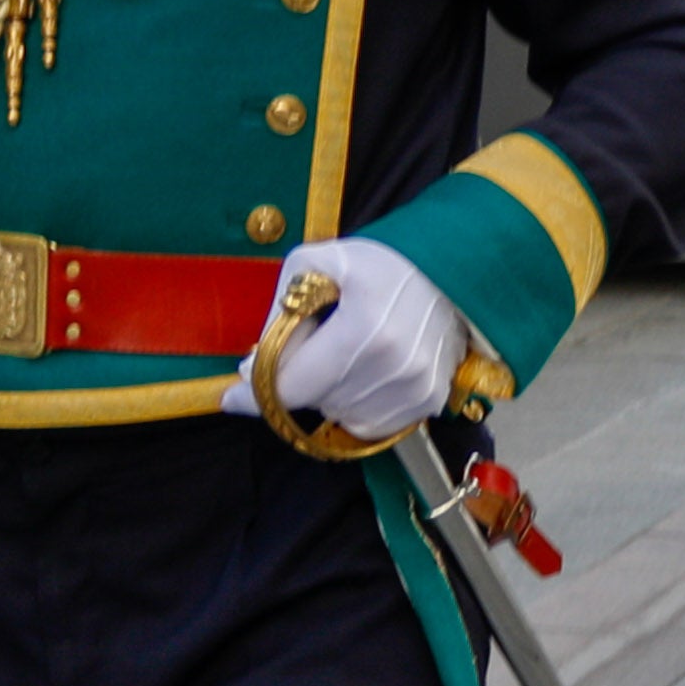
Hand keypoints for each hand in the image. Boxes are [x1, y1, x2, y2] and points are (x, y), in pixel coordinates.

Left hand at [231, 235, 471, 448]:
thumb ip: (280, 309)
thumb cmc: (382, 261)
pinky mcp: (428, 401)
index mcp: (365, 327)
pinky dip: (355, 405)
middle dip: (297, 378)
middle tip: (306, 346)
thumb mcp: (318, 261)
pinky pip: (370, 424)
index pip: (293, 383)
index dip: (254, 392)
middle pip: (313, 400)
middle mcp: (394, 366)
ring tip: (342, 354)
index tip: (229, 395)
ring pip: (339, 416)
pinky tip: (362, 373)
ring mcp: (415, 388)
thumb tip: (254, 366)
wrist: (454, 271)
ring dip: (327, 393)